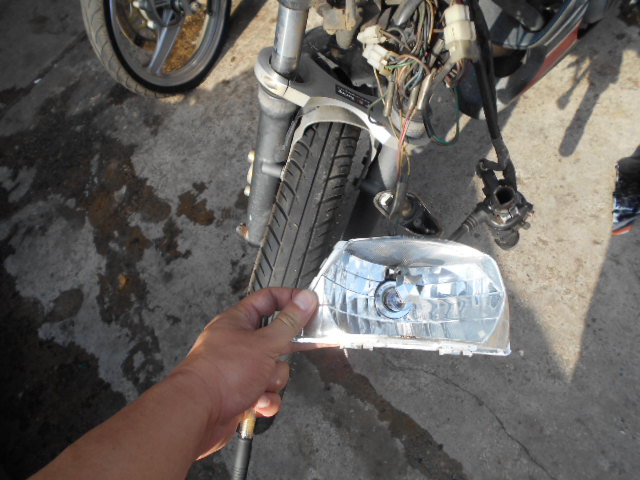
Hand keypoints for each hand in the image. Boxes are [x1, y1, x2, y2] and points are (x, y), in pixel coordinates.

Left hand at [170, 287, 321, 456]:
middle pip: (275, 339)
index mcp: (237, 321)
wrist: (196, 415)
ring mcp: (239, 369)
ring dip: (272, 380)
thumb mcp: (264, 343)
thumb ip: (289, 323)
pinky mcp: (241, 393)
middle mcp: (237, 343)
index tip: (309, 304)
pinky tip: (255, 402)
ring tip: (259, 384)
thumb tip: (305, 300)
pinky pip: (267, 393)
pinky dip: (265, 399)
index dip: (290, 299)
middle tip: (287, 351)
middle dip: (282, 352)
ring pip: (274, 370)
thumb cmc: (220, 374)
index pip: (268, 299)